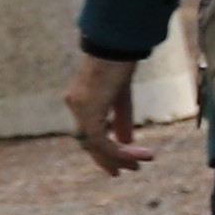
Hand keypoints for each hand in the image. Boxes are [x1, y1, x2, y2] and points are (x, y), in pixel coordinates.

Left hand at [63, 54, 152, 175]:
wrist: (115, 44)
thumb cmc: (120, 61)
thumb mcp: (123, 94)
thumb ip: (122, 118)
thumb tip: (126, 142)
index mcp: (81, 100)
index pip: (89, 133)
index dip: (104, 150)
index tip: (121, 163)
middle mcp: (75, 105)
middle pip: (89, 143)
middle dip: (108, 159)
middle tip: (127, 171)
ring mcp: (79, 108)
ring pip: (95, 145)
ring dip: (118, 158)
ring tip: (139, 165)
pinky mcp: (88, 111)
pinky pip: (101, 141)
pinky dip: (119, 152)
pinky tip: (137, 155)